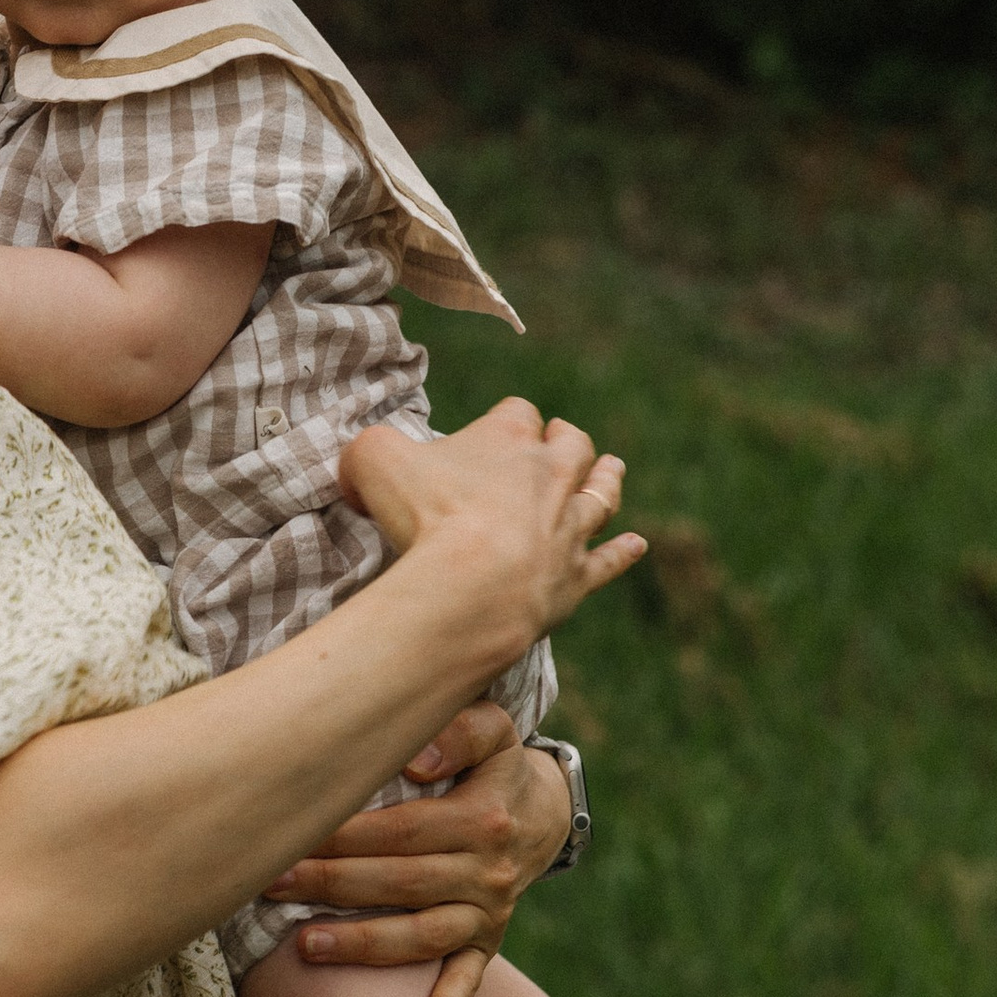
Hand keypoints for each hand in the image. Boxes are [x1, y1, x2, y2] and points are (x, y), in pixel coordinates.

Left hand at [260, 704, 576, 996]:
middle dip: (332, 885)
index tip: (292, 837)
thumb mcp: (491, 727)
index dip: (345, 836)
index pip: (403, 831)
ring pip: (422, 935)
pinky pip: (470, 975)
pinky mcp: (488, 941)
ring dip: (363, 944)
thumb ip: (457, 731)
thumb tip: (415, 762)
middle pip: (400, 883)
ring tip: (304, 946)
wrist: (540, 809)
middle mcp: (489, 870)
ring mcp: (489, 912)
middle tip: (271, 884)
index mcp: (483, 817)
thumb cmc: (492, 761)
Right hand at [341, 399, 641, 664]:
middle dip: (565, 439)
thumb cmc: (424, 516)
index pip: (516, 412)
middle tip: (559, 438)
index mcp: (507, 438)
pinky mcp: (576, 576)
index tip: (490, 431)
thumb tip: (359, 471)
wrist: (472, 584)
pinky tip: (637, 543)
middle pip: (571, 444)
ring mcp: (569, 526)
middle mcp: (550, 475)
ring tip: (612, 467)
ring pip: (601, 493)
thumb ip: (366, 453)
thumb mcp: (371, 461)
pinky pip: (607, 559)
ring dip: (607, 479)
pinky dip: (622, 552)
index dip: (505, 419)